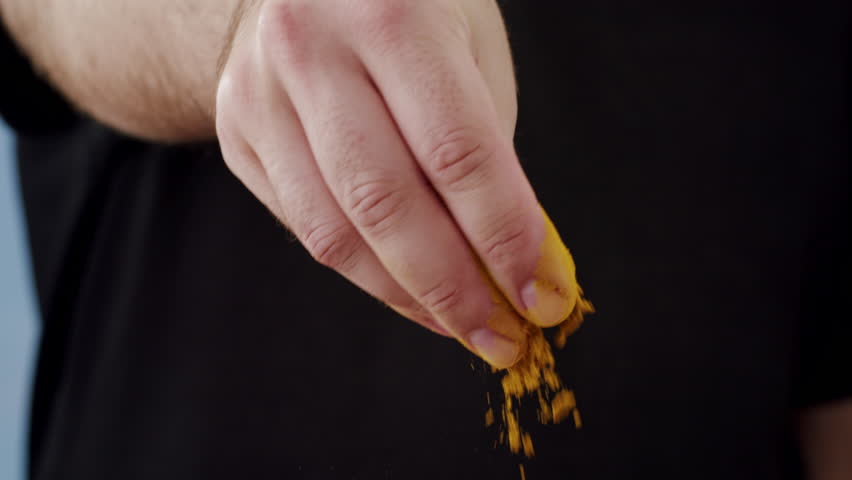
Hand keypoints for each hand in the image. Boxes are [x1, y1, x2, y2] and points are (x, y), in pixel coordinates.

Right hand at [215, 0, 576, 367]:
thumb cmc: (407, 7)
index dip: (506, 237)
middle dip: (454, 290)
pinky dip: (362, 269)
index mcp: (390, 9)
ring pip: (335, 231)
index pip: (458, 152)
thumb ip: (483, 151)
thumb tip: (510, 261)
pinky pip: (303, 224)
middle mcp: (310, 46)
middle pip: (387, 204)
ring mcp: (258, 91)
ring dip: (406, 296)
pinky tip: (404, 286)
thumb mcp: (467, 49)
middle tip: (501, 337)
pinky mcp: (233, 128)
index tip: (543, 294)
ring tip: (457, 324)